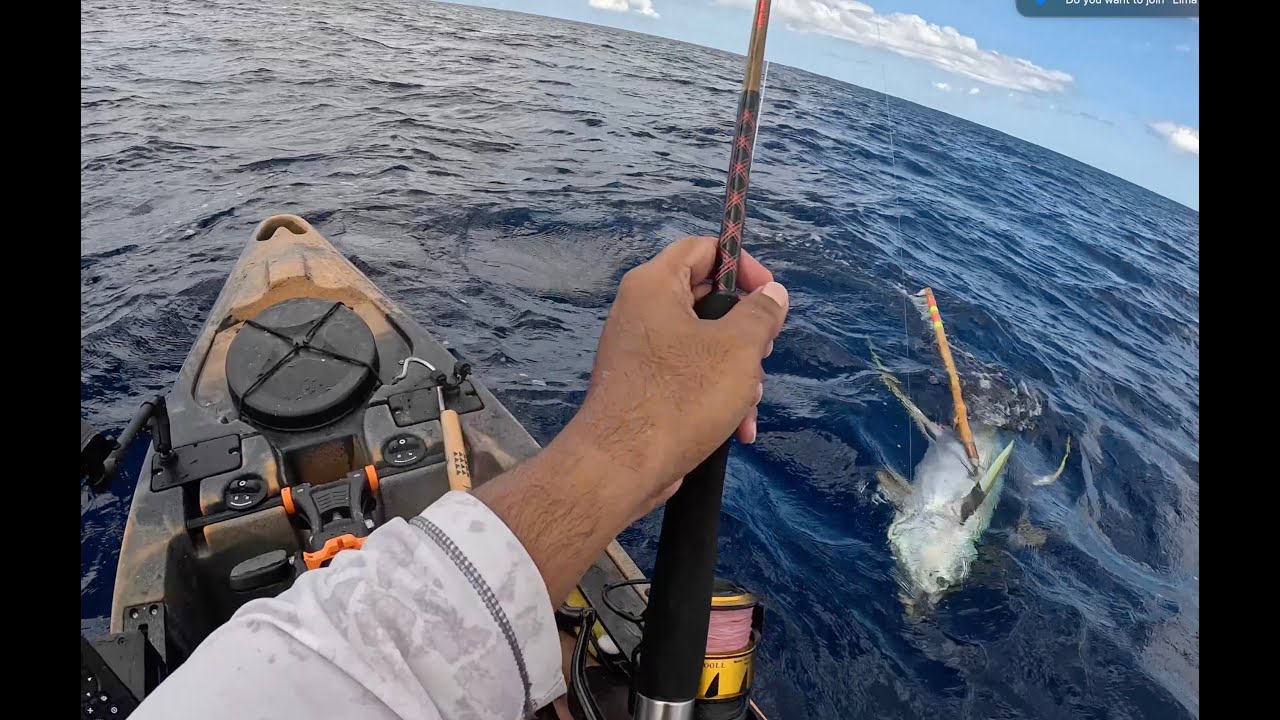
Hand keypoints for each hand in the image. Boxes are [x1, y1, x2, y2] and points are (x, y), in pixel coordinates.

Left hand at [572, 236, 788, 511]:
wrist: (623, 464)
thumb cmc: (683, 394)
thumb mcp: (739, 347)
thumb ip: (761, 312)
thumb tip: (772, 293)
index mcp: (655, 285)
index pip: (703, 247)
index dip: (743, 264)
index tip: (770, 294)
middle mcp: (641, 311)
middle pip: (708, 299)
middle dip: (746, 332)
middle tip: (762, 354)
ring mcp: (640, 351)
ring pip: (704, 344)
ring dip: (737, 373)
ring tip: (749, 405)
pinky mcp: (644, 387)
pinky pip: (688, 376)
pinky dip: (716, 395)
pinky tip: (737, 428)